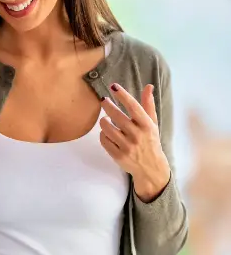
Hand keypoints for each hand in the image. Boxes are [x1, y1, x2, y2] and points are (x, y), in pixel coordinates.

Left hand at [100, 83, 170, 201]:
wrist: (150, 167)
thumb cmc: (150, 141)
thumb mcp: (152, 123)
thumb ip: (148, 105)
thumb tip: (148, 86)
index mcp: (147, 126)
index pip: (133, 107)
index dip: (123, 95)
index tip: (114, 86)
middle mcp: (137, 136)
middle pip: (117, 116)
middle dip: (107, 106)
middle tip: (103, 100)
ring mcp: (127, 147)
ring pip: (107, 128)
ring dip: (103, 121)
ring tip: (105, 119)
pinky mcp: (118, 156)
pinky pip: (104, 140)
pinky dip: (103, 134)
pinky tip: (106, 132)